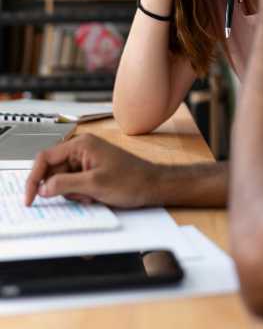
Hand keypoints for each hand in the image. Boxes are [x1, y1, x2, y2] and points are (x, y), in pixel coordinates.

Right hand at [25, 134, 164, 208]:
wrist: (152, 185)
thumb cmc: (132, 179)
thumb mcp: (94, 185)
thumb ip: (65, 184)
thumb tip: (44, 187)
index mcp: (81, 144)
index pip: (45, 158)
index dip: (34, 178)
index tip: (31, 197)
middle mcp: (82, 148)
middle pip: (54, 171)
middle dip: (62, 188)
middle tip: (80, 196)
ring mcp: (87, 159)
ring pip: (63, 180)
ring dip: (74, 193)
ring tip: (93, 195)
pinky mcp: (91, 169)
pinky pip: (74, 183)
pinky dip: (80, 194)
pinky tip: (96, 196)